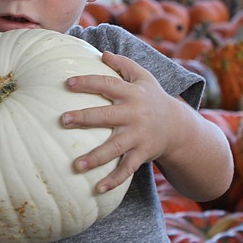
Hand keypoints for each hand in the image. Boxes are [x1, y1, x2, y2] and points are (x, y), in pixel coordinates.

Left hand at [61, 51, 179, 192]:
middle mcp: (134, 115)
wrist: (179, 127)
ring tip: (76, 165)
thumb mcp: (144, 77)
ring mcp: (138, 137)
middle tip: (63, 120)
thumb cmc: (153, 98)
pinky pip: (127, 170)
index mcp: (132, 93)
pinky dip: (114, 180)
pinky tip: (97, 189)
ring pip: (115, 148)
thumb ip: (123, 65)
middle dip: (85, 118)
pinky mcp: (142, 155)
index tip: (67, 83)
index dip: (88, 82)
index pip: (107, 84)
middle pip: (106, 116)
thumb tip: (102, 53)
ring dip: (95, 157)